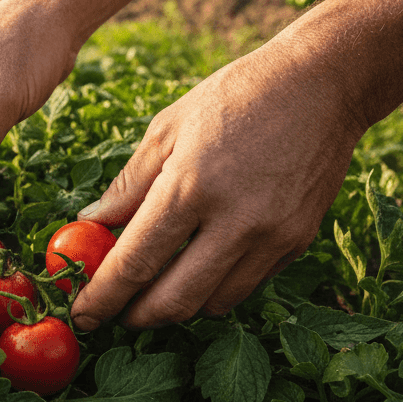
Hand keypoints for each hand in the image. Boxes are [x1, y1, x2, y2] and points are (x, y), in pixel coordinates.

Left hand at [70, 35, 366, 330]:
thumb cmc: (233, 98)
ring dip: (175, 306)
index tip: (82, 314)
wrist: (320, 86)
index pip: (135, 262)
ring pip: (212, 303)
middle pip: (173, 300)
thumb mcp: (167, 128)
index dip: (103, 297)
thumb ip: (128, 184)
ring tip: (152, 289)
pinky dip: (213, 289)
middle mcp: (233, 221)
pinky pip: (246, 286)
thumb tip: (90, 222)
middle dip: (135, 316)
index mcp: (189, 186)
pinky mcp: (297, 243)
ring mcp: (271, 237)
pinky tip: (196, 268)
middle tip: (113, 312)